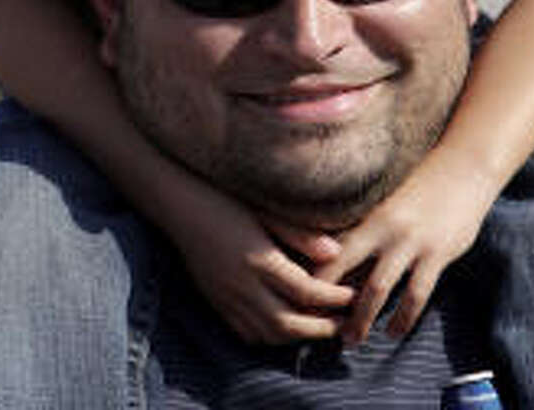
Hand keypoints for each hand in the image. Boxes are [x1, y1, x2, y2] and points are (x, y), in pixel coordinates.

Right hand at [169, 180, 355, 344]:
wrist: (180, 202)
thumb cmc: (226, 197)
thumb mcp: (265, 208)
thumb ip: (299, 233)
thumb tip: (335, 252)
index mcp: (258, 258)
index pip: (305, 291)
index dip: (333, 298)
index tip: (354, 295)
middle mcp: (242, 284)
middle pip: (288, 323)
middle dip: (320, 328)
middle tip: (344, 323)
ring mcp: (226, 296)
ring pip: (267, 334)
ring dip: (297, 337)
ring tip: (320, 327)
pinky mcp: (215, 300)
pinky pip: (245, 332)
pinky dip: (269, 337)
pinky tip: (283, 326)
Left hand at [316, 148, 496, 345]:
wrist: (464, 167)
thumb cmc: (424, 187)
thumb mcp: (392, 204)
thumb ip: (370, 231)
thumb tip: (341, 260)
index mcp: (369, 214)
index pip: (332, 249)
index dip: (314, 276)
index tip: (300, 298)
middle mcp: (385, 228)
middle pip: (345, 268)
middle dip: (328, 301)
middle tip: (315, 325)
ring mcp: (411, 241)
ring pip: (377, 288)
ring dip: (362, 319)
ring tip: (351, 340)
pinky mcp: (437, 253)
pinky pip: (416, 295)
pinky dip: (402, 319)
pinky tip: (393, 332)